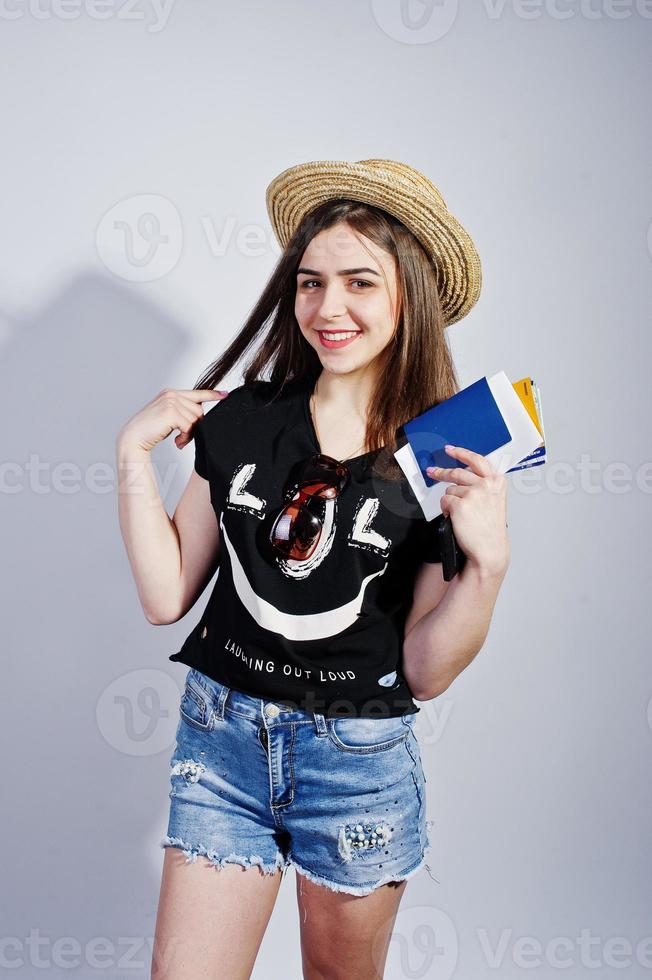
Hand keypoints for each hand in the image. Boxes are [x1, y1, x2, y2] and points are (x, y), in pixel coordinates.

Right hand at [116, 388, 228, 453]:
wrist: (133, 438)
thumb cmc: (150, 430)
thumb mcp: (168, 416)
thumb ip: (182, 411)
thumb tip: (200, 415)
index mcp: (171, 393)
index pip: (197, 393)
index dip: (212, 395)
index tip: (225, 394)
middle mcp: (171, 394)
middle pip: (199, 411)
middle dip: (195, 427)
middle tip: (183, 438)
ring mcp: (171, 401)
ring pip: (195, 419)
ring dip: (190, 434)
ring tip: (179, 440)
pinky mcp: (171, 412)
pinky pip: (189, 426)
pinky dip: (185, 437)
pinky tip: (177, 442)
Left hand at [426, 445, 509, 574]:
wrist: (489, 548)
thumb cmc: (490, 528)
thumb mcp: (495, 500)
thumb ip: (483, 485)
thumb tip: (463, 475)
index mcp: (497, 482)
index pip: (477, 460)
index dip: (461, 453)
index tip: (450, 449)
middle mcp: (486, 484)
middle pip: (457, 472)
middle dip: (441, 472)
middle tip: (432, 472)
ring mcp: (473, 493)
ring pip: (450, 489)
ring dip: (450, 500)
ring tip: (459, 513)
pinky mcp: (459, 505)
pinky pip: (444, 501)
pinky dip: (446, 510)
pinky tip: (456, 518)